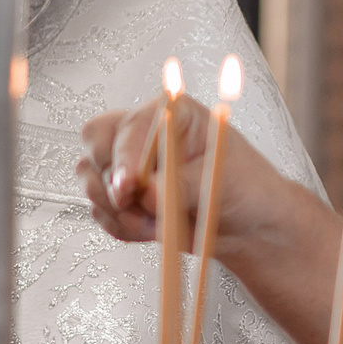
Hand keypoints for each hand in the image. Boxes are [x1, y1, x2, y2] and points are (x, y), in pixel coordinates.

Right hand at [78, 90, 295, 258]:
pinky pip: (101, 212)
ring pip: (92, 179)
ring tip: (158, 223)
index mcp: (172, 113)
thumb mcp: (219, 180)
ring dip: (119, 210)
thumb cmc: (245, 188)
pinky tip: (153, 230)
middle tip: (135, 203)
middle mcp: (146, 134)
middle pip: (97, 142)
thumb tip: (145, 192)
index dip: (125, 156)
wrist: (250, 226)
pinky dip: (122, 227)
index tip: (129, 186)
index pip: (133, 125)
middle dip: (111, 180)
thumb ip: (179, 185)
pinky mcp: (125, 197)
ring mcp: (131, 165)